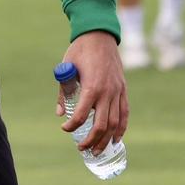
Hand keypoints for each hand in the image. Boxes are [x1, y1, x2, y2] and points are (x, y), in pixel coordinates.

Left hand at [57, 31, 128, 154]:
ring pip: (115, 123)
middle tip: (81, 148)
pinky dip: (122, 128)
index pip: (81, 115)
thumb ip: (64, 92)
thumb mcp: (66, 69)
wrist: (100, 35)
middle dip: (91, 140)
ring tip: (97, 150)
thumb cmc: (80, 50)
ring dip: (106, 139)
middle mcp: (107, 92)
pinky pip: (125, 113)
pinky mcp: (123, 89)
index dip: (72, 126)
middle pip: (101, 125)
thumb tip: (60, 113)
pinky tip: (116, 139)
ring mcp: (118, 91)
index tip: (64, 129)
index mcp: (92, 86)